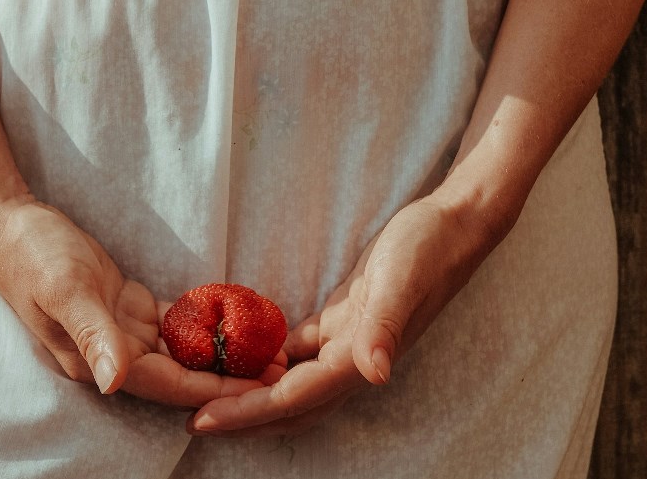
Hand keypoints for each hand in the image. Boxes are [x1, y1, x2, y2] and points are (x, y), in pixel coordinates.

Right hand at [0, 198, 279, 405]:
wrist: (8, 224)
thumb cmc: (31, 255)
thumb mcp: (64, 289)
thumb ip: (92, 334)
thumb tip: (115, 383)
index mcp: (96, 359)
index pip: (167, 384)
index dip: (214, 388)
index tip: (260, 388)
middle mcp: (111, 353)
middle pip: (181, 374)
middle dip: (230, 376)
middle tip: (280, 369)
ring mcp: (118, 331)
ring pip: (180, 352)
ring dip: (222, 354)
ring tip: (267, 350)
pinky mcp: (123, 307)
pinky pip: (171, 324)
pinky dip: (201, 324)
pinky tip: (233, 322)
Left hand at [188, 195, 498, 435]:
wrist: (454, 225)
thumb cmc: (428, 248)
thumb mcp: (403, 279)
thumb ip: (386, 327)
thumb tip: (376, 374)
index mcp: (358, 358)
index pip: (292, 397)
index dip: (246, 413)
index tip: (202, 420)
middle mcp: (352, 361)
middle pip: (288, 405)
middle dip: (242, 418)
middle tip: (192, 421)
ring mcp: (348, 343)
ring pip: (291, 383)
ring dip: (253, 395)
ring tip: (208, 395)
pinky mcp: (344, 320)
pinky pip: (299, 352)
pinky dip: (269, 360)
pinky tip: (242, 355)